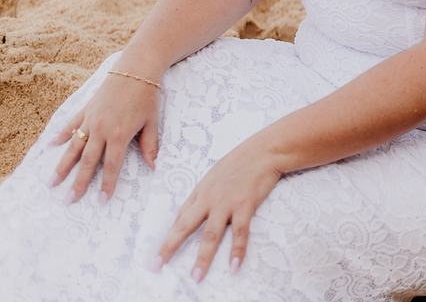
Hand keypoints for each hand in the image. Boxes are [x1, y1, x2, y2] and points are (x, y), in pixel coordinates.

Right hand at [50, 70, 160, 204]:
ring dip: (62, 165)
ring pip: (73, 146)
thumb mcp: (152, 121)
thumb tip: (154, 167)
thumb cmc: (148, 95)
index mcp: (120, 135)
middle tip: (68, 200)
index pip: (111, 166)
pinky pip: (71, 125)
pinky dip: (61, 135)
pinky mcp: (86, 109)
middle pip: (87, 161)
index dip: (106, 185)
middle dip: (78, 182)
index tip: (100, 201)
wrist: (136, 69)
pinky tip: (52, 146)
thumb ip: (150, 145)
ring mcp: (91, 119)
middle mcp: (101, 129)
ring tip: (52, 182)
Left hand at [155, 141, 281, 281]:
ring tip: (196, 276)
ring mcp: (226, 203)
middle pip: (185, 226)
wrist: (263, 151)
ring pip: (210, 235)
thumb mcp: (215, 175)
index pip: (181, 217)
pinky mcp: (245, 205)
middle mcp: (209, 198)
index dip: (169, 236)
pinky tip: (233, 266)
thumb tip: (198, 211)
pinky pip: (239, 232)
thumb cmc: (241, 162)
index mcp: (200, 191)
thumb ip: (206, 193)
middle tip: (158, 266)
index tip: (160, 254)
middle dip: (170, 247)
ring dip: (203, 258)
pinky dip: (237, 251)